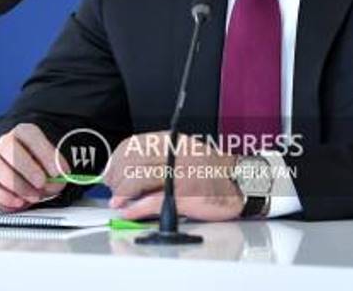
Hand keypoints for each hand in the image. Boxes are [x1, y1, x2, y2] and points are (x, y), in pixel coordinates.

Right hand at [0, 123, 67, 210]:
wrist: (23, 175)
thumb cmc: (40, 167)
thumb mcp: (53, 166)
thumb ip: (57, 172)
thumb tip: (57, 180)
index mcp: (23, 133)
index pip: (30, 135)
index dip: (44, 154)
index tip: (57, 172)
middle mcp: (4, 143)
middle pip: (8, 148)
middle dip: (28, 169)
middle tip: (42, 184)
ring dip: (17, 185)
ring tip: (34, 197)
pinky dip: (4, 197)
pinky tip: (19, 202)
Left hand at [103, 131, 244, 221]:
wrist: (243, 184)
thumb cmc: (212, 173)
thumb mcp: (182, 157)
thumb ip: (157, 161)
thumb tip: (126, 175)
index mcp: (173, 141)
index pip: (134, 145)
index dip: (116, 160)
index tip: (110, 172)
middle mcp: (175, 153)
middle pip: (133, 162)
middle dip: (116, 178)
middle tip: (111, 189)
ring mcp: (181, 173)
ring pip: (139, 179)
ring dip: (122, 193)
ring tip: (117, 201)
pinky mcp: (187, 195)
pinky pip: (154, 201)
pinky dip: (136, 208)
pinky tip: (129, 211)